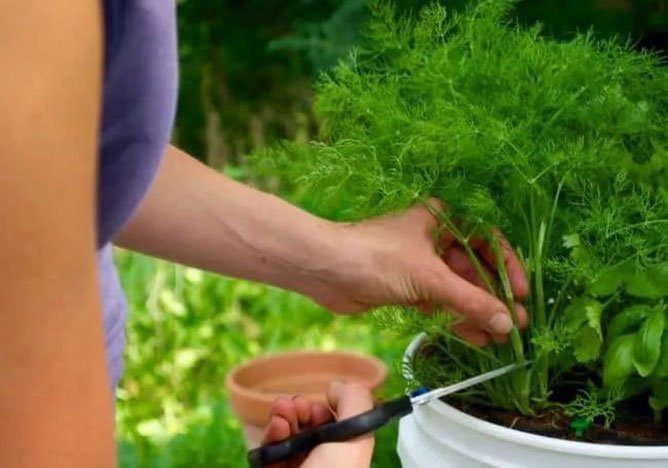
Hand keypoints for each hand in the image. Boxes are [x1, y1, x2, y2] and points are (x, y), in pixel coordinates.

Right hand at [263, 382, 373, 467]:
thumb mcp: (355, 438)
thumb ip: (355, 403)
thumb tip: (336, 386)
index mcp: (347, 458)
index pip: (336, 428)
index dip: (326, 410)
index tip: (321, 402)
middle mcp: (323, 463)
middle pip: (308, 430)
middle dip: (300, 408)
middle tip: (295, 404)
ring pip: (286, 437)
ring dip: (283, 416)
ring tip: (281, 411)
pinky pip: (268, 450)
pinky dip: (270, 435)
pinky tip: (275, 427)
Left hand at [307, 199, 528, 345]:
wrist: (326, 270)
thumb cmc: (375, 257)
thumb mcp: (430, 277)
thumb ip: (471, 301)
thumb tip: (507, 322)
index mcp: (443, 219)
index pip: (488, 241)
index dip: (507, 268)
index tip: (521, 294)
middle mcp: (434, 239)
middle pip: (474, 269)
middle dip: (493, 298)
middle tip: (514, 325)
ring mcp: (420, 264)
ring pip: (457, 289)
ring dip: (477, 312)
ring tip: (500, 338)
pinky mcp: (407, 286)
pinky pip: (440, 303)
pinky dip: (456, 318)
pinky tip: (475, 337)